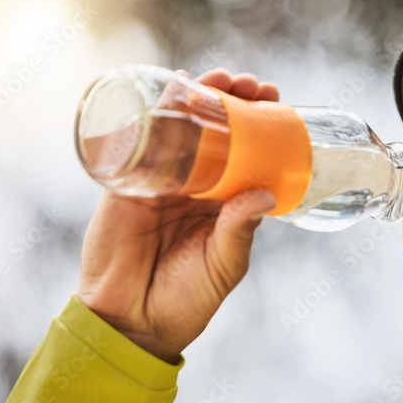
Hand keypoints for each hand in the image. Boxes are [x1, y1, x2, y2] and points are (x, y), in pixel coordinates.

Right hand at [76, 69, 278, 362]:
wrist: (133, 323)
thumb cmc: (186, 300)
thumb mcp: (224, 265)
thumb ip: (240, 230)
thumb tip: (263, 192)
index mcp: (222, 203)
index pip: (245, 152)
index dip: (259, 124)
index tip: (276, 100)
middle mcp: (194, 186)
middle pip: (215, 132)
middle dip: (232, 101)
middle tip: (251, 84)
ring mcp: (160, 181)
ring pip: (181, 129)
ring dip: (199, 97)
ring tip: (219, 79)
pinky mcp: (126, 184)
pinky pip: (139, 141)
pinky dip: (153, 112)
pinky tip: (170, 88)